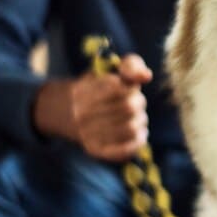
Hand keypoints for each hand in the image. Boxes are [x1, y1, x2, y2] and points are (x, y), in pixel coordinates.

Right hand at [34, 54, 151, 161]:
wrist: (70, 112)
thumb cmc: (102, 87)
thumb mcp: (112, 70)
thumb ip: (131, 66)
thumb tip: (146, 76)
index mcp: (83, 90)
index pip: (119, 88)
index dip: (131, 88)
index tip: (129, 88)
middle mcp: (81, 114)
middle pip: (129, 107)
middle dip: (139, 103)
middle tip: (136, 103)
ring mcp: (86, 134)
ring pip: (130, 128)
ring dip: (141, 121)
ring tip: (138, 118)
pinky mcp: (95, 150)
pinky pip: (123, 150)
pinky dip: (138, 141)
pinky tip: (140, 134)